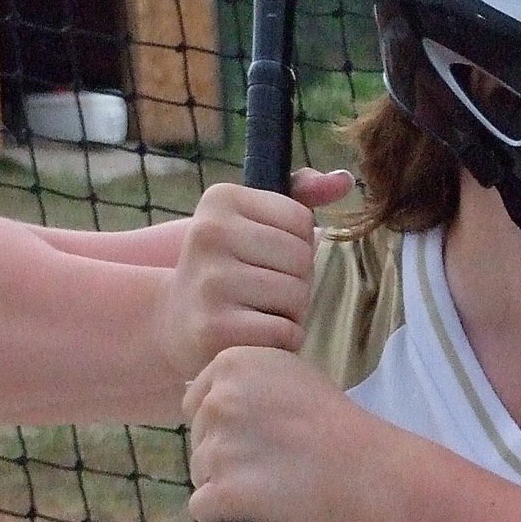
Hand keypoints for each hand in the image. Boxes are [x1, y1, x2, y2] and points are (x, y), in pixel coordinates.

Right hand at [160, 169, 354, 380]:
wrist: (175, 323)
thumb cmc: (230, 268)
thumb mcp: (254, 222)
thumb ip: (301, 196)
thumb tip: (345, 179)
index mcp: (221, 199)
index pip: (302, 220)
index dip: (296, 245)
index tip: (263, 256)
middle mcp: (209, 233)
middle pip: (302, 257)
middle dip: (295, 280)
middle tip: (261, 291)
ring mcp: (210, 282)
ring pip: (298, 294)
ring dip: (290, 312)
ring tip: (256, 312)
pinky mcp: (215, 328)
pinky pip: (286, 332)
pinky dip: (283, 341)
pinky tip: (253, 336)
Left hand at [184, 345, 364, 521]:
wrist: (365, 467)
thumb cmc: (339, 424)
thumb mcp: (295, 377)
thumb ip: (252, 383)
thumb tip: (223, 405)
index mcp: (233, 364)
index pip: (197, 402)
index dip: (228, 425)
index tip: (262, 435)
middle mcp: (217, 400)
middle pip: (198, 439)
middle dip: (226, 455)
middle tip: (273, 461)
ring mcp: (216, 446)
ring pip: (200, 474)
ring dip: (228, 485)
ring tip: (274, 484)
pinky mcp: (221, 490)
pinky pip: (202, 508)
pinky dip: (227, 514)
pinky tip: (259, 507)